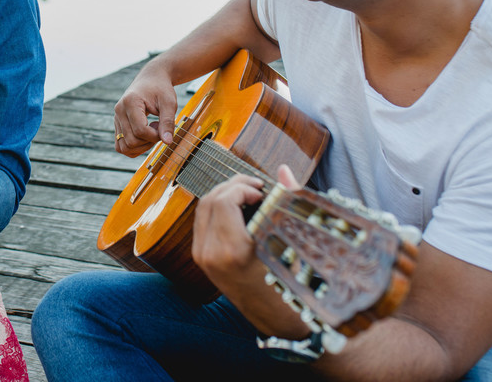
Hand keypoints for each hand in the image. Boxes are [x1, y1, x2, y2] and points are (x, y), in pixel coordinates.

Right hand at [112, 63, 177, 156]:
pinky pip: (120, 145)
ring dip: (141, 147)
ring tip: (151, 132)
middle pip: (131, 141)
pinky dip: (133, 147)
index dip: (155, 136)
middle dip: (149, 141)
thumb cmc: (161, 89)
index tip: (163, 127)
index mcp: (130, 102)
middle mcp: (119, 111)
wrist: (151, 79)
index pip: (140, 130)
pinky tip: (145, 137)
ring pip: (124, 147)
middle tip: (158, 128)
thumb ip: (168, 122)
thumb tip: (168, 142)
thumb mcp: (169, 103)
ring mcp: (116, 118)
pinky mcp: (117, 124)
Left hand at [192, 165, 300, 283]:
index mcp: (231, 251)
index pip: (224, 202)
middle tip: (256, 185)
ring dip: (224, 194)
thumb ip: (284, 203)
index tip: (262, 191)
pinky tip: (239, 208)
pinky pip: (203, 221)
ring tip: (249, 193)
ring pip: (203, 209)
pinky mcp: (201, 258)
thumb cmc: (289, 286)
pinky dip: (218, 208)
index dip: (242, 188)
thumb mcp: (290, 246)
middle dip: (233, 185)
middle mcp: (210, 253)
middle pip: (210, 200)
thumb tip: (283, 171)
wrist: (274, 320)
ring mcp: (202, 256)